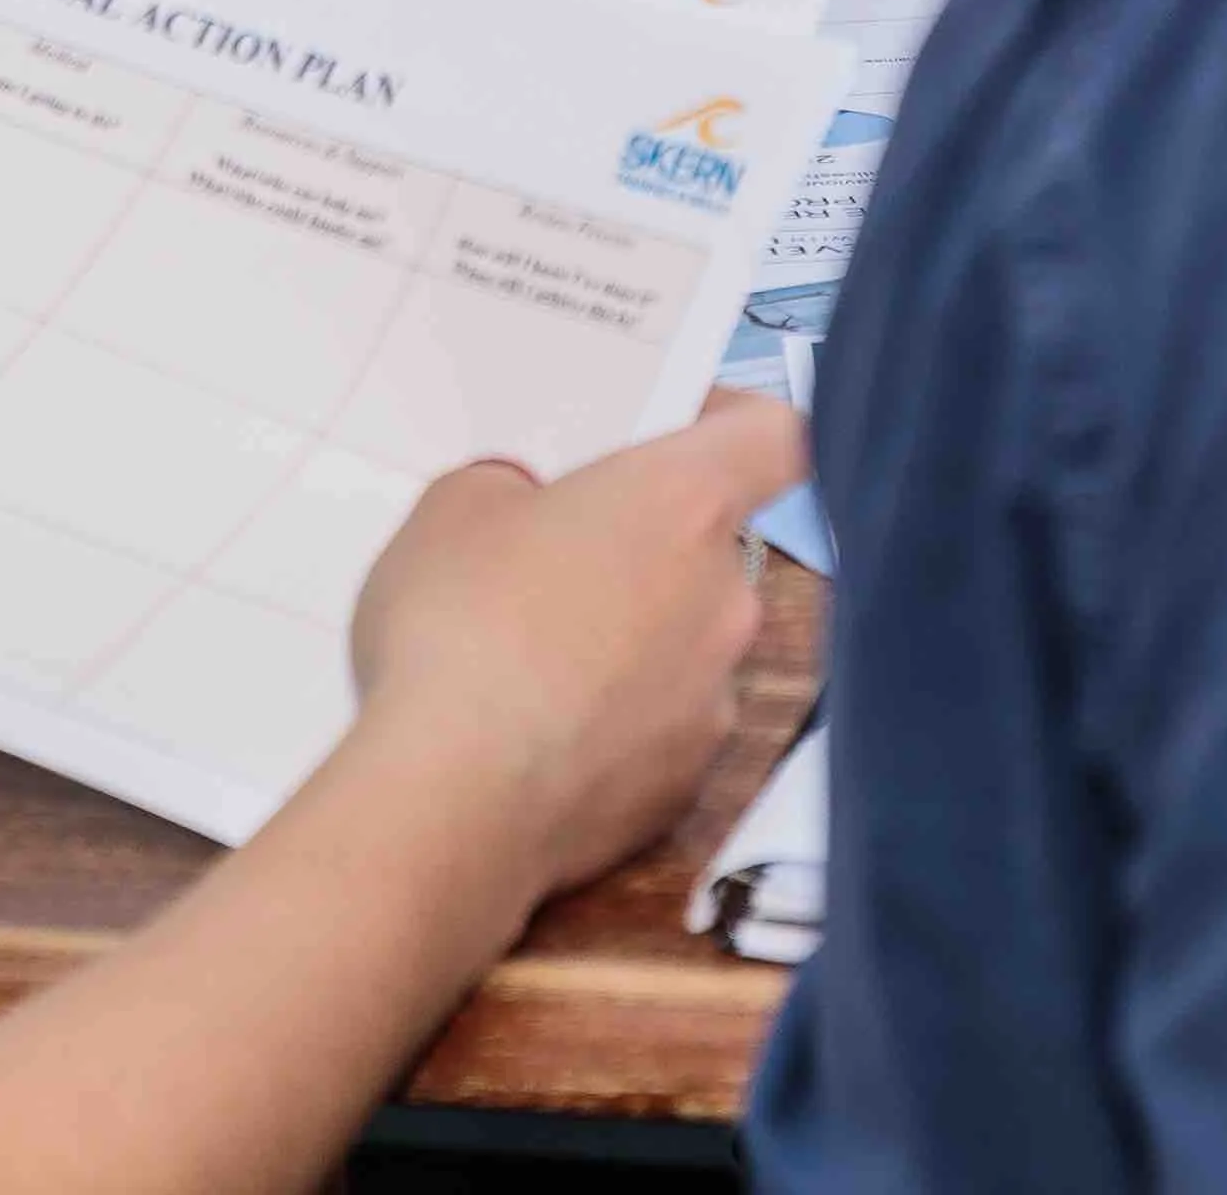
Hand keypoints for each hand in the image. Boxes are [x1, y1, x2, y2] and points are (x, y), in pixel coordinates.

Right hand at [339, 395, 807, 906]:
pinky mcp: (687, 787)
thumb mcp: (454, 508)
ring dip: (630, 645)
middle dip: (644, 552)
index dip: (737, 424)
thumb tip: (527, 515)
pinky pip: (661, 731)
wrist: (452, 801)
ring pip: (684, 647)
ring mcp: (715, 699)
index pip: (774, 436)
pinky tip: (539, 739)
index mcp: (682, 503)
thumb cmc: (457, 630)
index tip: (685, 427)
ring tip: (531, 665)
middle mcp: (725, 597)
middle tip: (556, 564)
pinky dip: (616, 728)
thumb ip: (513, 490)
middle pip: (709, 551)